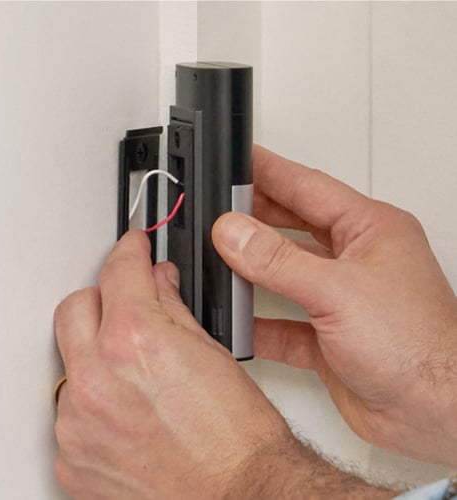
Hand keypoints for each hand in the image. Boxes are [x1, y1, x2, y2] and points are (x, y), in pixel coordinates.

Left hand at [53, 231, 292, 498]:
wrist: (239, 495)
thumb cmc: (236, 436)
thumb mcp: (209, 351)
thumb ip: (172, 306)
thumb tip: (158, 281)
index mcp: (134, 342)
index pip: (119, 271)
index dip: (129, 251)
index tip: (132, 248)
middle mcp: (96, 380)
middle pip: (75, 308)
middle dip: (103, 297)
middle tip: (128, 303)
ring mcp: (77, 422)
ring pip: (70, 361)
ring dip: (97, 352)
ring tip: (136, 369)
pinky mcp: (71, 456)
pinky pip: (70, 409)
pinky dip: (93, 399)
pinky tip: (127, 407)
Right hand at [212, 146, 456, 466]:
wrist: (436, 414)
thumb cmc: (419, 348)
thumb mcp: (339, 292)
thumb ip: (279, 261)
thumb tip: (234, 232)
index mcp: (369, 231)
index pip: (308, 187)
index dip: (271, 170)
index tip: (239, 158)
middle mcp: (354, 261)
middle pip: (292, 226)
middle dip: (255, 214)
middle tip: (218, 204)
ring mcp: (339, 299)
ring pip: (283, 273)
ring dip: (252, 269)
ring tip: (218, 255)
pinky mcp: (327, 336)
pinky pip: (281, 322)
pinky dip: (257, 322)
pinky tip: (235, 319)